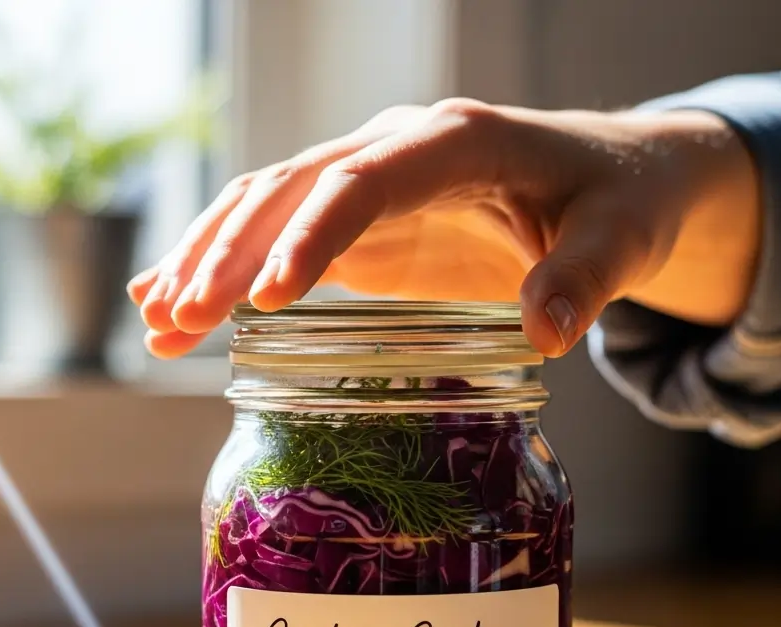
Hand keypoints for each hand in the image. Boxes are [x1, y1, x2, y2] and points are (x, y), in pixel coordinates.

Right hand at [128, 100, 759, 357]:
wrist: (612, 184)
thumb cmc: (620, 204)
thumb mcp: (621, 240)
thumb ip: (586, 278)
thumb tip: (545, 331)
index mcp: (458, 142)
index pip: (366, 180)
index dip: (314, 234)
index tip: (270, 299)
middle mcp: (399, 150)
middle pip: (292, 188)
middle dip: (231, 254)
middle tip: (179, 322)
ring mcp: (374, 183)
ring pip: (268, 206)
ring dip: (210, 261)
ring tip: (158, 324)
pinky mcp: (367, 222)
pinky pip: (281, 234)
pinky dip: (231, 269)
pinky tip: (181, 305)